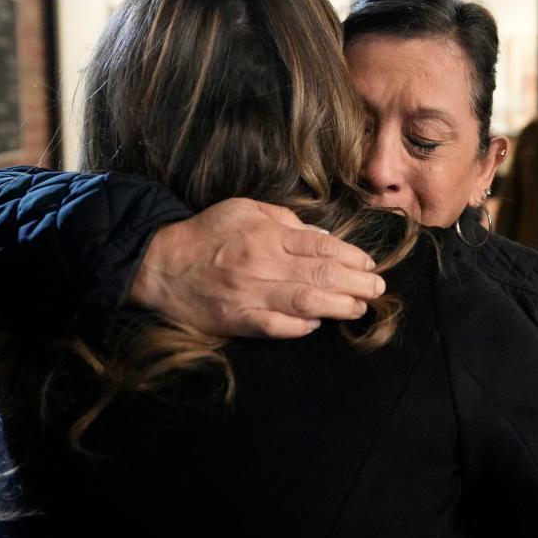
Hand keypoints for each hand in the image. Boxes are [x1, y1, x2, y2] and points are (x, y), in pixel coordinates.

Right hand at [129, 198, 386, 337]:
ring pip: (306, 303)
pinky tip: (319, 324)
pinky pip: (277, 327)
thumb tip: (319, 235)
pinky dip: (302, 327)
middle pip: (321, 276)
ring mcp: (250, 295)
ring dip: (339, 307)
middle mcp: (262, 264)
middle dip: (356, 284)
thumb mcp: (245, 209)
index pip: (320, 246)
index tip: (369, 265)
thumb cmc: (207, 234)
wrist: (160, 265)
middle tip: (377, 289)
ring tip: (360, 308)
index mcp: (267, 234)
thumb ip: (284, 219)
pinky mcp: (238, 320)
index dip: (351, 257)